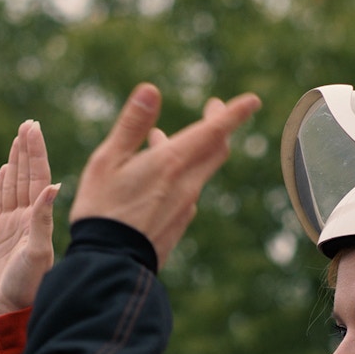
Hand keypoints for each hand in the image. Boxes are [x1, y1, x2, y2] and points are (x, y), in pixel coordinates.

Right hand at [0, 120, 58, 315]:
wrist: (13, 309)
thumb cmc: (30, 285)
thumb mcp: (38, 252)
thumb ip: (43, 220)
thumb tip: (54, 187)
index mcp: (39, 218)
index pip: (38, 176)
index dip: (35, 152)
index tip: (33, 128)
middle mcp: (28, 218)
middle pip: (26, 175)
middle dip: (26, 149)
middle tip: (27, 124)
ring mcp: (14, 225)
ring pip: (14, 185)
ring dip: (16, 162)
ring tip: (18, 139)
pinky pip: (0, 202)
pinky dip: (3, 184)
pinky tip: (5, 169)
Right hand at [70, 83, 260, 268]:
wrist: (109, 263)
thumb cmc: (102, 208)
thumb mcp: (108, 161)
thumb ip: (132, 125)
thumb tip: (151, 90)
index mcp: (171, 163)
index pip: (214, 132)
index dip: (235, 114)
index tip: (252, 101)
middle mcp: (186, 184)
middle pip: (216, 149)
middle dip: (219, 126)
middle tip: (214, 109)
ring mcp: (185, 206)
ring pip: (200, 170)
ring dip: (192, 150)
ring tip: (163, 139)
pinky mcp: (179, 224)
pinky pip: (188, 191)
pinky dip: (181, 174)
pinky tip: (160, 178)